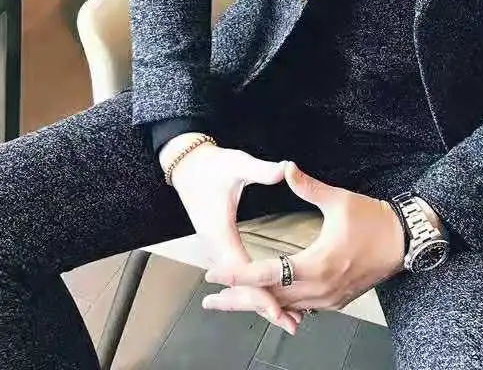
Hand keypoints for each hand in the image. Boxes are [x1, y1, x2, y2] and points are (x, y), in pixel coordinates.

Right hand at [159, 133, 298, 333]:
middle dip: (264, 305)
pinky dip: (255, 289)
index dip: (260, 291)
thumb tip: (284, 169)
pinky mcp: (221, 245)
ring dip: (261, 300)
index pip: (241, 272)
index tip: (278, 307)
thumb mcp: (237, 164)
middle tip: (291, 323)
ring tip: (287, 318)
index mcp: (219, 231)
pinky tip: (271, 296)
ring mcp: (216, 247)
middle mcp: (215, 245)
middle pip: (241, 285)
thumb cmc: (212, 165)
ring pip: (239, 283)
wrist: (188, 165)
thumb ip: (261, 170)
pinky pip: (239, 274)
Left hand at [202, 161, 405, 316]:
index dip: (238, 275)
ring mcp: (328, 299)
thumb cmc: (373, 220)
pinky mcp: (335, 300)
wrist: (404, 240)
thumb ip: (308, 186)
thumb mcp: (339, 200)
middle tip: (210, 301)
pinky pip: (301, 308)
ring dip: (257, 304)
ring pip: (284, 308)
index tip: (214, 274)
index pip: (267, 274)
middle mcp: (319, 288)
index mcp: (317, 264)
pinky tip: (268, 301)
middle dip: (238, 299)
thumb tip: (286, 167)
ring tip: (231, 302)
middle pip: (269, 299)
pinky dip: (280, 305)